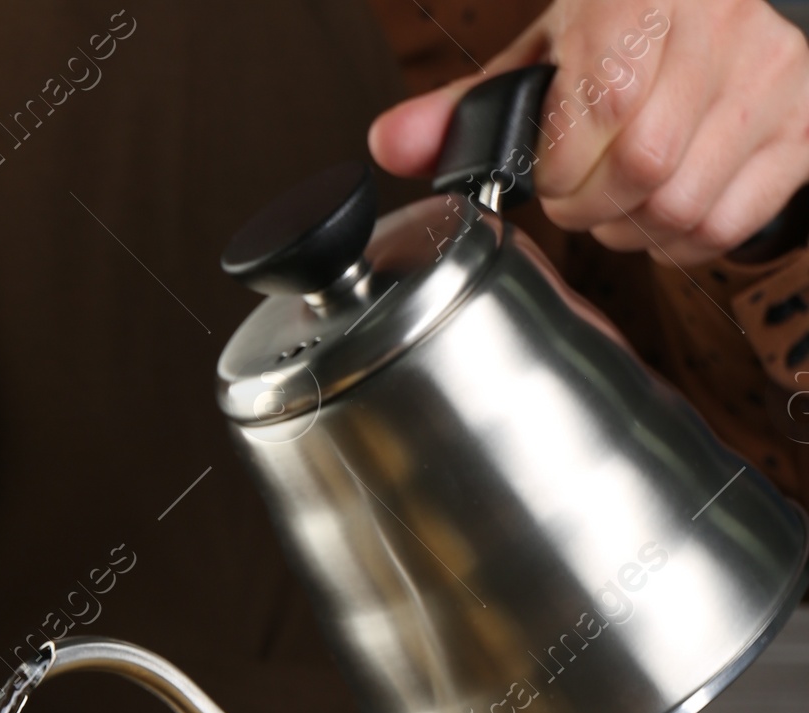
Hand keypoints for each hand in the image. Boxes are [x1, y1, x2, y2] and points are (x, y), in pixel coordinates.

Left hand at [370, 1, 808, 265]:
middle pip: (640, 170)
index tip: (551, 167)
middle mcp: (718, 26)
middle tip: (580, 190)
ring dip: (632, 228)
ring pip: (681, 209)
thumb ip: (471, 105)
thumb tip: (390, 146)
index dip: (562, 164)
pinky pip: (723, 227)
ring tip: (621, 195)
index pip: (599, 108)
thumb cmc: (632, 26)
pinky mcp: (799, 130)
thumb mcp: (551, 46)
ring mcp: (767, 80)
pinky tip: (666, 204)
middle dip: (590, 205)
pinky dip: (681, 239)